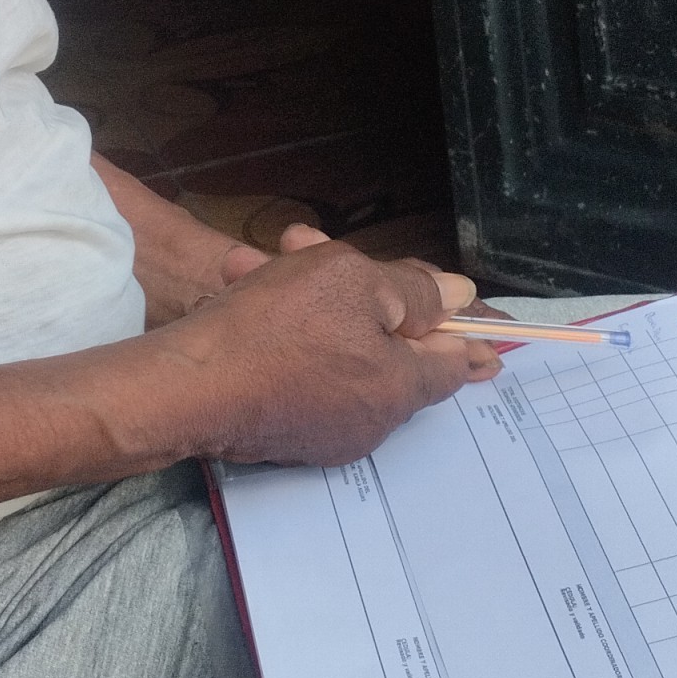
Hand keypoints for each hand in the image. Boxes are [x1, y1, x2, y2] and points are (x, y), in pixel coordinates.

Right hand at [149, 237, 497, 466]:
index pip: (455, 361)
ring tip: (266, 257)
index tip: (494, 340)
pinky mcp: (281, 431)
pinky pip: (303, 371)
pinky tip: (248, 291)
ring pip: (337, 350)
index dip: (469, 336)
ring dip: (311, 300)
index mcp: (399, 386)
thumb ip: (413, 290)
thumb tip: (460, 299)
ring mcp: (323, 430)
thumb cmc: (274, 328)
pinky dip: (287, 333)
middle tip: (315, 247)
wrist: (182, 386)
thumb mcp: (351, 282)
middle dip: (359, 289)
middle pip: (387, 345)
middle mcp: (370, 419)